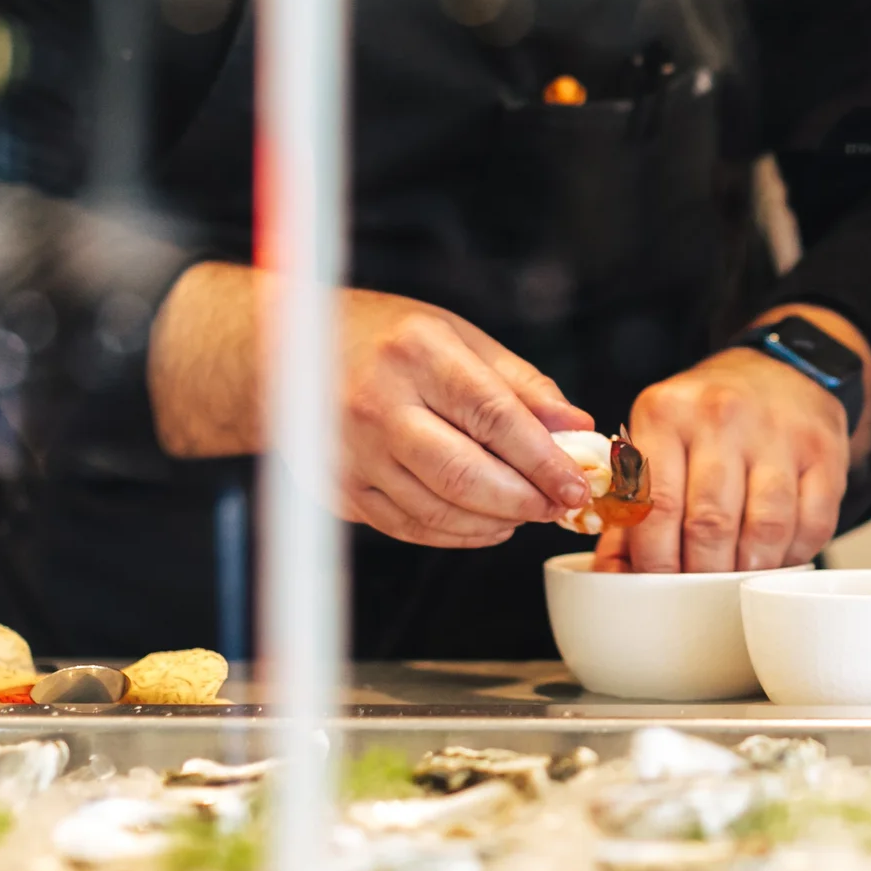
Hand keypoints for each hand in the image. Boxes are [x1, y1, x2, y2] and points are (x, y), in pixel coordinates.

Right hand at [148, 263, 597, 548]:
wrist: (293, 351)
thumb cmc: (387, 339)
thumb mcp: (459, 337)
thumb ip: (521, 384)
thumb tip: (577, 427)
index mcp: (415, 354)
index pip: (493, 416)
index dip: (544, 459)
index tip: (577, 484)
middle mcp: (377, 404)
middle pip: (464, 474)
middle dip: (523, 500)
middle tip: (556, 506)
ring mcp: (351, 452)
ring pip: (437, 510)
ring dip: (493, 522)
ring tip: (525, 512)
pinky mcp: (338, 488)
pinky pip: (407, 526)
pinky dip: (455, 534)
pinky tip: (485, 524)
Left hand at [600, 307, 870, 572]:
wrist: (779, 370)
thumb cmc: (708, 419)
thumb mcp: (658, 440)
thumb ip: (632, 507)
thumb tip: (612, 577)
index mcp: (666, 413)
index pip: (656, 506)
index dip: (656, 562)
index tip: (659, 587)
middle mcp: (722, 415)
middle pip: (710, 524)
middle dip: (703, 573)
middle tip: (699, 591)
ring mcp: (779, 432)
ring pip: (766, 528)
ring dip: (750, 569)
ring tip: (738, 579)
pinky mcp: (824, 450)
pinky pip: (814, 524)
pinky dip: (794, 555)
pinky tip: (778, 556)